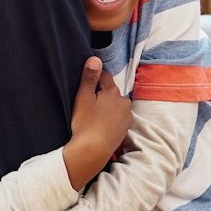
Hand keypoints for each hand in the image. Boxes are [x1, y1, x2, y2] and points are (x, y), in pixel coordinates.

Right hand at [65, 57, 131, 187]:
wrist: (92, 151)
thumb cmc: (85, 123)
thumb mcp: (83, 98)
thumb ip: (89, 78)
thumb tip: (95, 58)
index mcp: (113, 92)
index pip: (104, 77)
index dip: (94, 79)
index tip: (87, 86)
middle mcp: (124, 101)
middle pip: (112, 91)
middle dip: (102, 93)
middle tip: (89, 103)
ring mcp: (127, 115)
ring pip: (117, 104)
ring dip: (109, 105)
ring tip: (95, 114)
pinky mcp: (126, 128)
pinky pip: (119, 116)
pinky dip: (112, 117)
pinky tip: (102, 123)